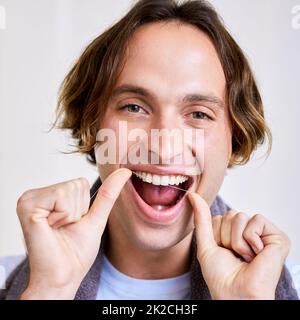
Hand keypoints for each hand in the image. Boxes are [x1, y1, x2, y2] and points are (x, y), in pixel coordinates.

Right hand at [17, 168, 131, 298]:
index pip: (80, 182)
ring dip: (70, 215)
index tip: (71, 224)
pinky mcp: (27, 206)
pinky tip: (50, 228)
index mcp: (49, 196)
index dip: (83, 206)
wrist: (63, 275)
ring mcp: (29, 199)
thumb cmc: (76, 252)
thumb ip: (108, 193)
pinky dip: (63, 216)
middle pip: (76, 184)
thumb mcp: (96, 217)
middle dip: (77, 210)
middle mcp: (36, 195)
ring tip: (57, 229)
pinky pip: (60, 197)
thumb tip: (124, 171)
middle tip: (64, 228)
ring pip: (70, 189)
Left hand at [188, 192, 289, 299]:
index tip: (223, 252)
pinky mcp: (277, 237)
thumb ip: (201, 218)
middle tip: (235, 256)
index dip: (216, 235)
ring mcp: (263, 234)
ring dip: (237, 241)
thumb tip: (192, 195)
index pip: (218, 217)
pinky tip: (257, 254)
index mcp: (233, 233)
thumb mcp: (206, 242)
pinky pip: (256, 220)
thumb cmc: (220, 275)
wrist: (235, 293)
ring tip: (246, 257)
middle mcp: (248, 232)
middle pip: (230, 215)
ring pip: (240, 217)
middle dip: (226, 237)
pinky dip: (251, 239)